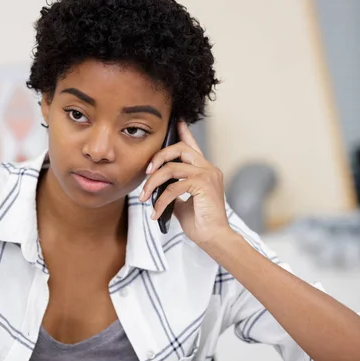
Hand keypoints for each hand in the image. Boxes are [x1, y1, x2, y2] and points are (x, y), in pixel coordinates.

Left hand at [139, 121, 229, 246]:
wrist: (214, 239)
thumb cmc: (201, 223)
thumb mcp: (183, 203)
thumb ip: (174, 190)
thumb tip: (157, 187)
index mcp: (205, 171)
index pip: (193, 146)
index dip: (184, 133)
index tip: (176, 122)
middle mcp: (208, 169)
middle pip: (179, 149)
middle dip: (158, 157)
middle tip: (146, 173)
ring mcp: (207, 175)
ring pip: (171, 167)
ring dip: (153, 183)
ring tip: (144, 198)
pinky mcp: (203, 185)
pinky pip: (173, 187)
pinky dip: (160, 201)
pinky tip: (156, 213)